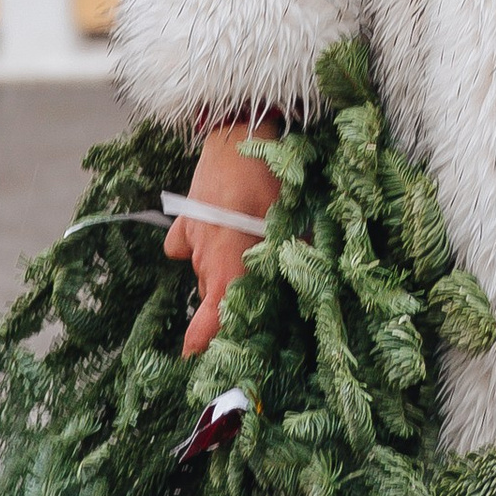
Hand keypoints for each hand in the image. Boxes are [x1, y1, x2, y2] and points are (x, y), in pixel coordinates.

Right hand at [164, 127, 277, 355]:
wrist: (239, 132)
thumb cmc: (271, 180)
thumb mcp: (291, 220)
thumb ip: (293, 255)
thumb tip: (310, 279)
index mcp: (230, 268)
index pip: (208, 323)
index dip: (202, 346)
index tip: (197, 364)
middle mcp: (205, 260)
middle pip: (214, 295)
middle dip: (229, 297)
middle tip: (252, 287)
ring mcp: (191, 239)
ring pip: (204, 270)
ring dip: (219, 267)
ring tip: (245, 245)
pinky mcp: (185, 218)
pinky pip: (185, 245)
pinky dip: (197, 244)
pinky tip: (216, 229)